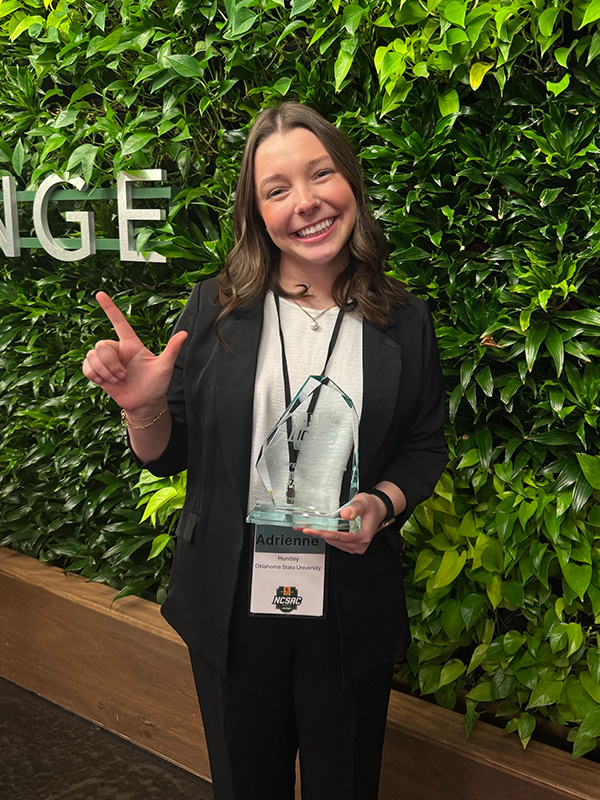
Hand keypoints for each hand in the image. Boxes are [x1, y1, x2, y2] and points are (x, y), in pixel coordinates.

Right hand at [82, 291, 187, 413]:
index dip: (109, 308)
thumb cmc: (157, 384)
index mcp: (132, 344)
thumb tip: (185, 333)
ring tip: (117, 380)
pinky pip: (86, 367)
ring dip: (104, 371)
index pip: (119, 322)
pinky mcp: (98, 373)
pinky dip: (94, 375)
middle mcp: (118, 350)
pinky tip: (105, 382)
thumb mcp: (165, 367)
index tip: (99, 293)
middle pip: (101, 344)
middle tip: (123, 374)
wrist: (145, 404)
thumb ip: (172, 349)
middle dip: (110, 362)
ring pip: (92, 355)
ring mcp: (107, 362)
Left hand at [299, 492, 389, 554]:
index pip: (338, 537)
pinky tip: (318, 528)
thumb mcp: (363, 502)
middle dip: (317, 533)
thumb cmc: (371, 506)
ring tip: (307, 526)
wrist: (378, 509)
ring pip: (332, 541)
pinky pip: (335, 541)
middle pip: (333, 540)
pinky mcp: (349, 544)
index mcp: (362, 537)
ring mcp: (354, 546)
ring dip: (320, 534)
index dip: (322, 533)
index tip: (310, 530)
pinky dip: (326, 534)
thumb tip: (345, 514)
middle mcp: (358, 545)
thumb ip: (354, 508)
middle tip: (302, 527)